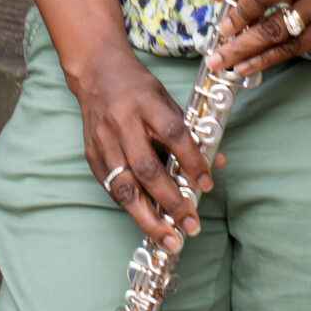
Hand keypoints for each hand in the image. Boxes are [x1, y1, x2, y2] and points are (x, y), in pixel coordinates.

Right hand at [63, 42, 213, 246]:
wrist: (96, 72)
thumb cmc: (138, 88)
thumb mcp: (168, 100)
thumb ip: (190, 132)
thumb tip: (218, 162)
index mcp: (146, 104)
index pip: (174, 135)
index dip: (192, 162)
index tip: (206, 185)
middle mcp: (122, 123)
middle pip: (148, 169)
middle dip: (172, 203)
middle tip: (191, 225)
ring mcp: (103, 141)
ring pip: (125, 187)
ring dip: (148, 218)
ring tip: (168, 239)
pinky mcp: (92, 155)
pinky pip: (112, 188)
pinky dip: (131, 207)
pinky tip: (147, 221)